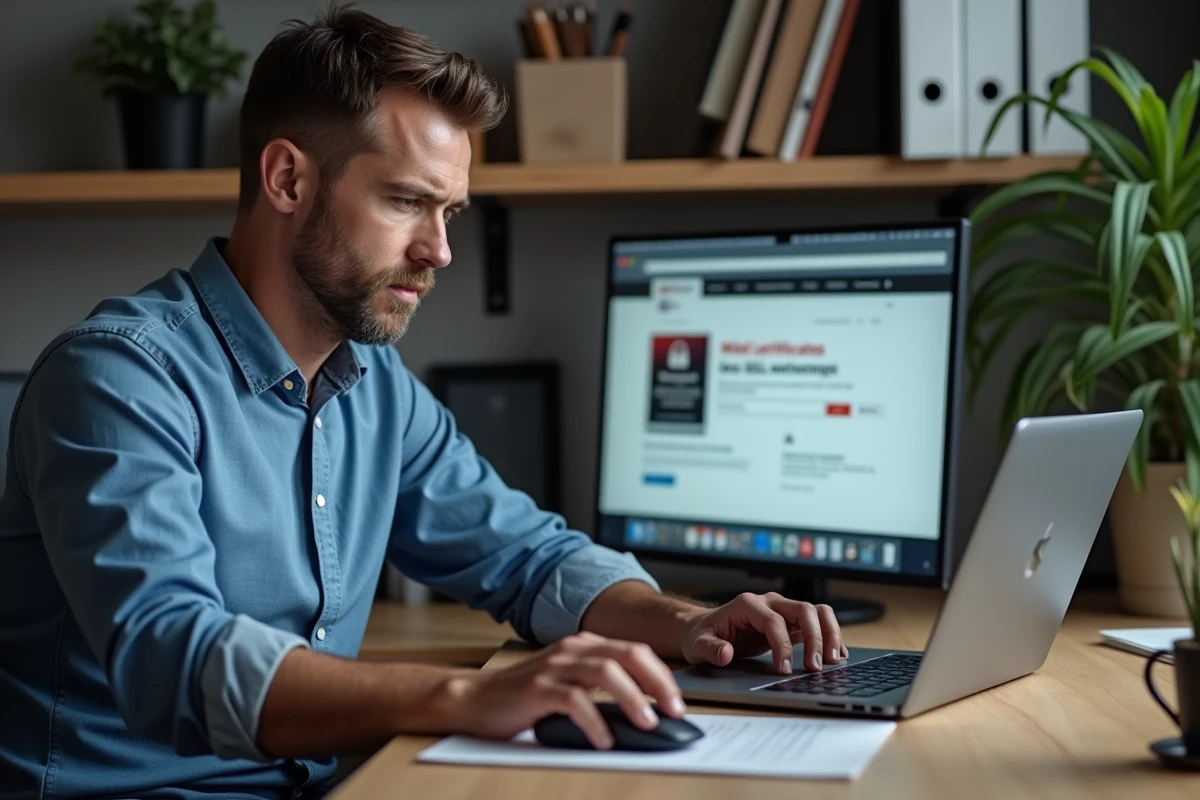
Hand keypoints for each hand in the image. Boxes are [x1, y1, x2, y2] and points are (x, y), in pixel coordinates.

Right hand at [444, 631, 686, 749]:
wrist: (474, 699)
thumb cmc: (524, 697)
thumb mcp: (569, 685)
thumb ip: (601, 690)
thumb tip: (646, 713)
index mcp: (584, 646)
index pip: (635, 651)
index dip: (662, 675)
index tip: (678, 702)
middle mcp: (572, 650)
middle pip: (627, 655)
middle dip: (657, 682)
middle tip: (674, 710)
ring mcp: (554, 666)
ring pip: (605, 672)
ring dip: (632, 698)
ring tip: (646, 723)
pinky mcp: (536, 688)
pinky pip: (573, 700)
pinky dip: (594, 720)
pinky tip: (604, 739)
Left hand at [681, 592, 846, 674]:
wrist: (703, 628)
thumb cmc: (702, 635)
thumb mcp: (698, 644)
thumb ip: (710, 649)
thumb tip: (725, 653)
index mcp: (748, 604)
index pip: (774, 621)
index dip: (782, 646)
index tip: (784, 670)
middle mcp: (769, 602)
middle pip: (804, 609)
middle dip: (815, 637)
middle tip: (816, 667)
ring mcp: (782, 610)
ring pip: (817, 611)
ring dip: (829, 633)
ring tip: (834, 660)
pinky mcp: (790, 623)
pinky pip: (817, 623)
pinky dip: (830, 636)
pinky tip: (836, 655)